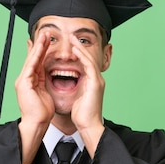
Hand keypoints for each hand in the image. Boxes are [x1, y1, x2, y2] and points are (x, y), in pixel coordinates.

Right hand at [15, 30, 54, 126]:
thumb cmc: (42, 112)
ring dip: (39, 46)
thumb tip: (46, 75)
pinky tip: (41, 46)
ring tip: (45, 34)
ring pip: (32, 59)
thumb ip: (43, 82)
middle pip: (33, 58)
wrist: (37, 123)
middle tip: (46, 32)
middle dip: (40, 45)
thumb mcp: (45, 93)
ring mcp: (23, 80)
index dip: (41, 51)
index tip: (46, 40)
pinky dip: (36, 55)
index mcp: (30, 82)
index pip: (36, 62)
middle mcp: (24, 79)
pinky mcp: (24, 83)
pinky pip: (31, 65)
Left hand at [70, 34, 105, 156]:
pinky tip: (75, 49)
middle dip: (79, 47)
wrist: (88, 126)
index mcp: (91, 83)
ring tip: (72, 39)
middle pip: (88, 58)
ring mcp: (97, 81)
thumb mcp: (76, 98)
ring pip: (89, 59)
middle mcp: (96, 80)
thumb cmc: (81, 116)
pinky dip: (82, 56)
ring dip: (80, 48)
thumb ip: (75, 89)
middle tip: (70, 37)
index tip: (68, 46)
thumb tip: (67, 84)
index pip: (84, 64)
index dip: (77, 54)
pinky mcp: (95, 83)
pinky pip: (89, 65)